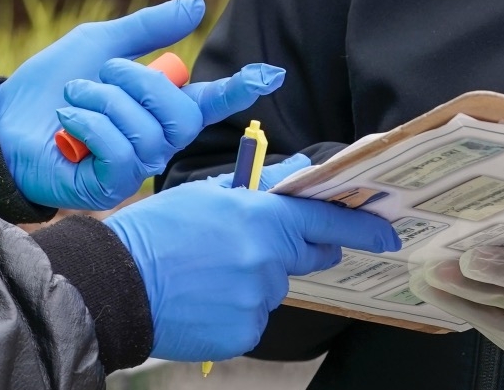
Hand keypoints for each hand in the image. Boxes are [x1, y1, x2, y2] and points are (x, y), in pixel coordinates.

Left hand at [0, 0, 282, 210]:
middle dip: (140, 84)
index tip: (269, 74)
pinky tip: (67, 121)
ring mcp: (133, 167)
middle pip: (182, 115)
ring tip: (74, 99)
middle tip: (104, 73)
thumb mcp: (100, 44)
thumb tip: (197, 4)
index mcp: (155, 107)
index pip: (207, 100)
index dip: (238, 88)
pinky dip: (92, 126)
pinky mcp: (109, 187)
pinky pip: (123, 153)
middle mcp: (153, 140)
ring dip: (105, 103)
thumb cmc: (46, 86)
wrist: (1, 123)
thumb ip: (149, 29)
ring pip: (149, 133)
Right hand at [104, 155, 400, 360]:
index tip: (386, 233)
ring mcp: (256, 300)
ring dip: (254, 279)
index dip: (363, 227)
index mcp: (259, 217)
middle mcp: (265, 259)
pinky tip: (204, 298)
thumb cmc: (156, 231)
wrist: (117, 285)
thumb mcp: (205, 193)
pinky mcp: (244, 333)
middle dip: (294, 250)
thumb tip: (296, 170)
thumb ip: (259, 187)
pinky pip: (254, 317)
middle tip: (257, 247)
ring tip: (207, 273)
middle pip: (307, 257)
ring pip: (274, 288)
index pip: (325, 221)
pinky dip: (237, 309)